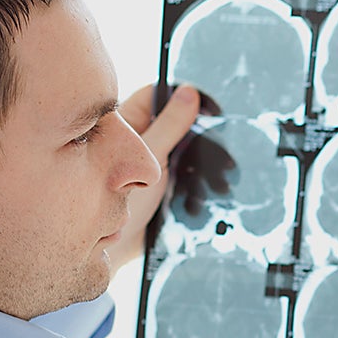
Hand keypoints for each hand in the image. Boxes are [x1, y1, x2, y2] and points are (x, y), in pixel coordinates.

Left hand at [106, 83, 200, 270]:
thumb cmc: (121, 200)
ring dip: (201, 156)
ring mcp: (153, 160)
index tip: (208, 104)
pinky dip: (199, 176)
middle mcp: (141, 137)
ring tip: (220, 171)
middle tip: (217, 138)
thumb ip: (170, 124)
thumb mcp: (151, 155)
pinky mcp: (164, 181)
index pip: (158, 93)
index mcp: (131, 121)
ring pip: (184, 145)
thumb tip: (188, 92)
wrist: (118, 246)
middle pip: (175, 118)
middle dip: (197, 128)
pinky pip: (187, 170)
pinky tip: (211, 186)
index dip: (181, 94)